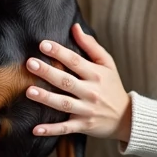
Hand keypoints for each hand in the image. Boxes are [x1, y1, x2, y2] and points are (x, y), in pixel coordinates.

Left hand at [25, 23, 131, 141]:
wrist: (126, 118)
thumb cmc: (112, 86)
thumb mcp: (107, 64)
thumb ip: (91, 46)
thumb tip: (75, 26)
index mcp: (96, 74)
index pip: (75, 61)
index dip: (59, 52)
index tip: (43, 44)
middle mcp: (91, 92)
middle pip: (66, 81)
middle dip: (48, 72)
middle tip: (30, 63)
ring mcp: (87, 110)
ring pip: (64, 103)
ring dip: (46, 98)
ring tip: (29, 91)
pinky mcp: (84, 126)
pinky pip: (65, 128)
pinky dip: (51, 130)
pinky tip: (36, 129)